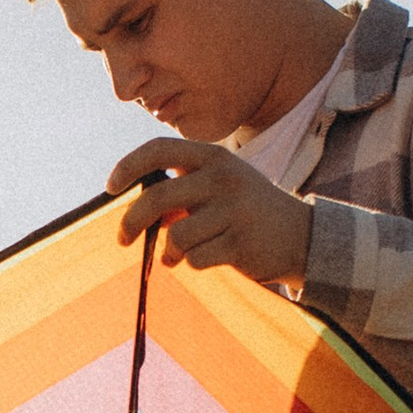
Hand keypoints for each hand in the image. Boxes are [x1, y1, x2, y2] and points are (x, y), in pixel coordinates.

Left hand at [111, 137, 312, 283]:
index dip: (128, 166)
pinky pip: (195, 259)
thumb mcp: (219, 189)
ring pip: (175, 236)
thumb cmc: (247, 211)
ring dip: (171, 251)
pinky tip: (213, 257)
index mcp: (214, 157)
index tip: (110, 188)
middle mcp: (223, 178)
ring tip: (181, 253)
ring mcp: (233, 210)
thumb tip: (138, 214)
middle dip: (131, 222)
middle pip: (156, 198)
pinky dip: (194, 263)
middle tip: (122, 239)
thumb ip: (181, 193)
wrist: (302, 236)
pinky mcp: (240, 242)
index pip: (160, 149)